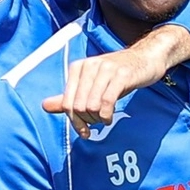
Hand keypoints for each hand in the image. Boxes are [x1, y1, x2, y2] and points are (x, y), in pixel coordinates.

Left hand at [43, 25, 189, 137]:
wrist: (145, 59)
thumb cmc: (117, 75)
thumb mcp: (91, 85)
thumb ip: (69, 97)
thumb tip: (44, 106)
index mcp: (78, 68)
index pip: (67, 102)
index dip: (74, 121)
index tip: (84, 131)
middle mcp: (89, 66)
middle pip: (78, 106)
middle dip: (86, 121)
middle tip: (97, 124)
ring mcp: (105, 69)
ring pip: (91, 105)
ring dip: (97, 119)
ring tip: (104, 118)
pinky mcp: (121, 75)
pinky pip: (107, 102)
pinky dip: (106, 115)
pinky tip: (109, 118)